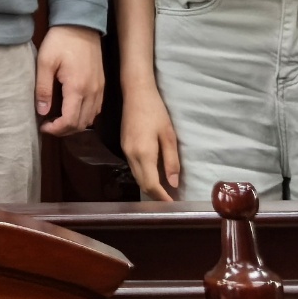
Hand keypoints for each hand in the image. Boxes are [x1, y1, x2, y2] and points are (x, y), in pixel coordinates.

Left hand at [36, 23, 104, 134]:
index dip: (56, 130)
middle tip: (49, 126)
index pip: (70, 121)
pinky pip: (96, 109)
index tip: (43, 127)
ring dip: (75, 125)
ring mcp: (99, 89)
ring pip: (90, 119)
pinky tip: (72, 110)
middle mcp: (92, 92)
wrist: (80, 24)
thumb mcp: (45, 61)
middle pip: (81, 124)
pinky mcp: (102, 84)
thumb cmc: (60, 41)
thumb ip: (43, 88)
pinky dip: (84, 116)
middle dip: (64, 130)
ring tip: (58, 120)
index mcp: (77, 88)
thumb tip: (42, 112)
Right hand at [119, 83, 181, 200]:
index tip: (173, 205)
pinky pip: (133, 168)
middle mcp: (131, 155)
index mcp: (144, 153)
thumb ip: (171, 161)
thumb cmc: (156, 111)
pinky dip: (144, 176)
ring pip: (137, 177)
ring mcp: (125, 150)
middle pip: (142, 184)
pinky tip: (154, 175)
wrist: (136, 92)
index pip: (151, 184)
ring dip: (149, 186)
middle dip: (156, 195)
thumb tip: (173, 183)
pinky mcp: (124, 145)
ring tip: (164, 192)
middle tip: (170, 201)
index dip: (162, 197)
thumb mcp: (169, 135)